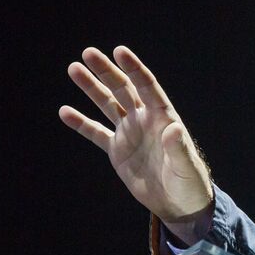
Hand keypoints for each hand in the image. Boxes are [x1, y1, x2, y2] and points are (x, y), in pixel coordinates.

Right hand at [59, 46, 214, 243]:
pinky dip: (81, 122)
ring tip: (73, 68)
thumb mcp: (186, 167)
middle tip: (88, 52)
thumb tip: (174, 128)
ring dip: (91, 87)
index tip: (119, 51)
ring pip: (107, 104)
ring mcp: (129, 133)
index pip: (147, 87)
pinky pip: (96, 132)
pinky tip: (65, 111)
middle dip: (107, 71)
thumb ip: (179, 148)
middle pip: (123, 89)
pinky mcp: (117, 150)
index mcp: (163, 118)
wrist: (179, 204)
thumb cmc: (189, 183)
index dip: (134, 69)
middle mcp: (144, 120)